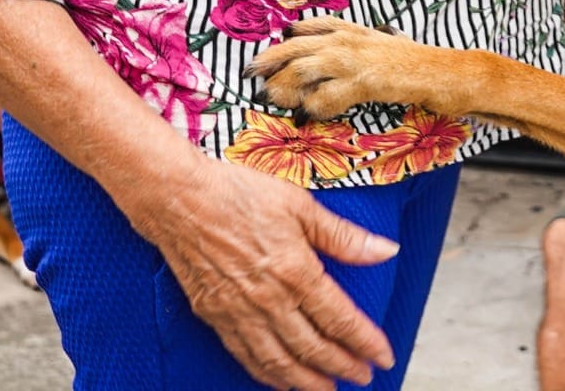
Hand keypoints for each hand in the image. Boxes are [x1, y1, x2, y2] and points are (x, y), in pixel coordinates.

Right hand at [130, 156, 399, 390]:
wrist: (178, 200)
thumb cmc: (238, 194)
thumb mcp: (301, 205)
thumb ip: (344, 236)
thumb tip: (386, 250)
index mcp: (295, 271)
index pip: (340, 319)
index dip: (365, 342)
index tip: (384, 357)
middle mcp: (268, 300)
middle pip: (312, 347)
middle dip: (342, 368)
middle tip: (364, 378)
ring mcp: (239, 312)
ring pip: (278, 361)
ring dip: (306, 381)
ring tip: (327, 390)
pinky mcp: (214, 316)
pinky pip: (245, 355)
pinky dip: (267, 374)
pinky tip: (280, 379)